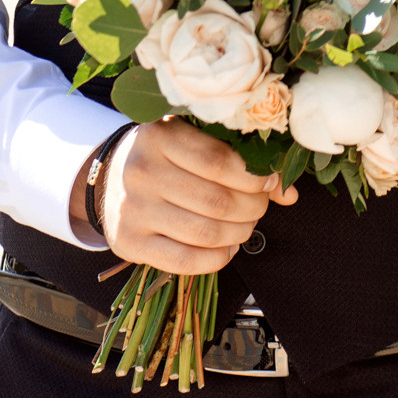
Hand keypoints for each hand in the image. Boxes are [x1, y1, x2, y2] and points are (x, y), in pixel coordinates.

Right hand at [69, 118, 295, 274]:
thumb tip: (287, 192)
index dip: (254, 177)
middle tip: (258, 207)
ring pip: (206, 233)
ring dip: (238, 234)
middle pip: (217, 201)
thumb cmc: (165, 159)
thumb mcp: (195, 144)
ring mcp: (133, 209)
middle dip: (252, 209)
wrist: (110, 181)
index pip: (219, 161)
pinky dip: (217, 259)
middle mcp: (142, 170)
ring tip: (244, 226)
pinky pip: (186, 260)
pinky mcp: (130, 241)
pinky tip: (225, 248)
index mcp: (159, 136)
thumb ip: (241, 162)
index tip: (269, 182)